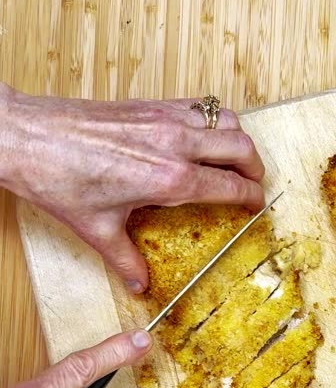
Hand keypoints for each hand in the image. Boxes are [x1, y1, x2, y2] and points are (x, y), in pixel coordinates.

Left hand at [0, 87, 264, 290]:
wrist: (28, 137)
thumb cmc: (58, 178)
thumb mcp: (97, 229)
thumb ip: (126, 260)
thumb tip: (138, 284)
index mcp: (169, 178)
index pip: (230, 185)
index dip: (251, 198)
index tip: (255, 207)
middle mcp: (175, 144)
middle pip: (241, 146)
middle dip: (255, 168)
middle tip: (253, 184)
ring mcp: (164, 118)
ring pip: (226, 119)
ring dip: (238, 139)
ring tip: (234, 158)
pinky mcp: (150, 104)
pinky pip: (199, 105)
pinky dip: (213, 119)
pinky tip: (202, 136)